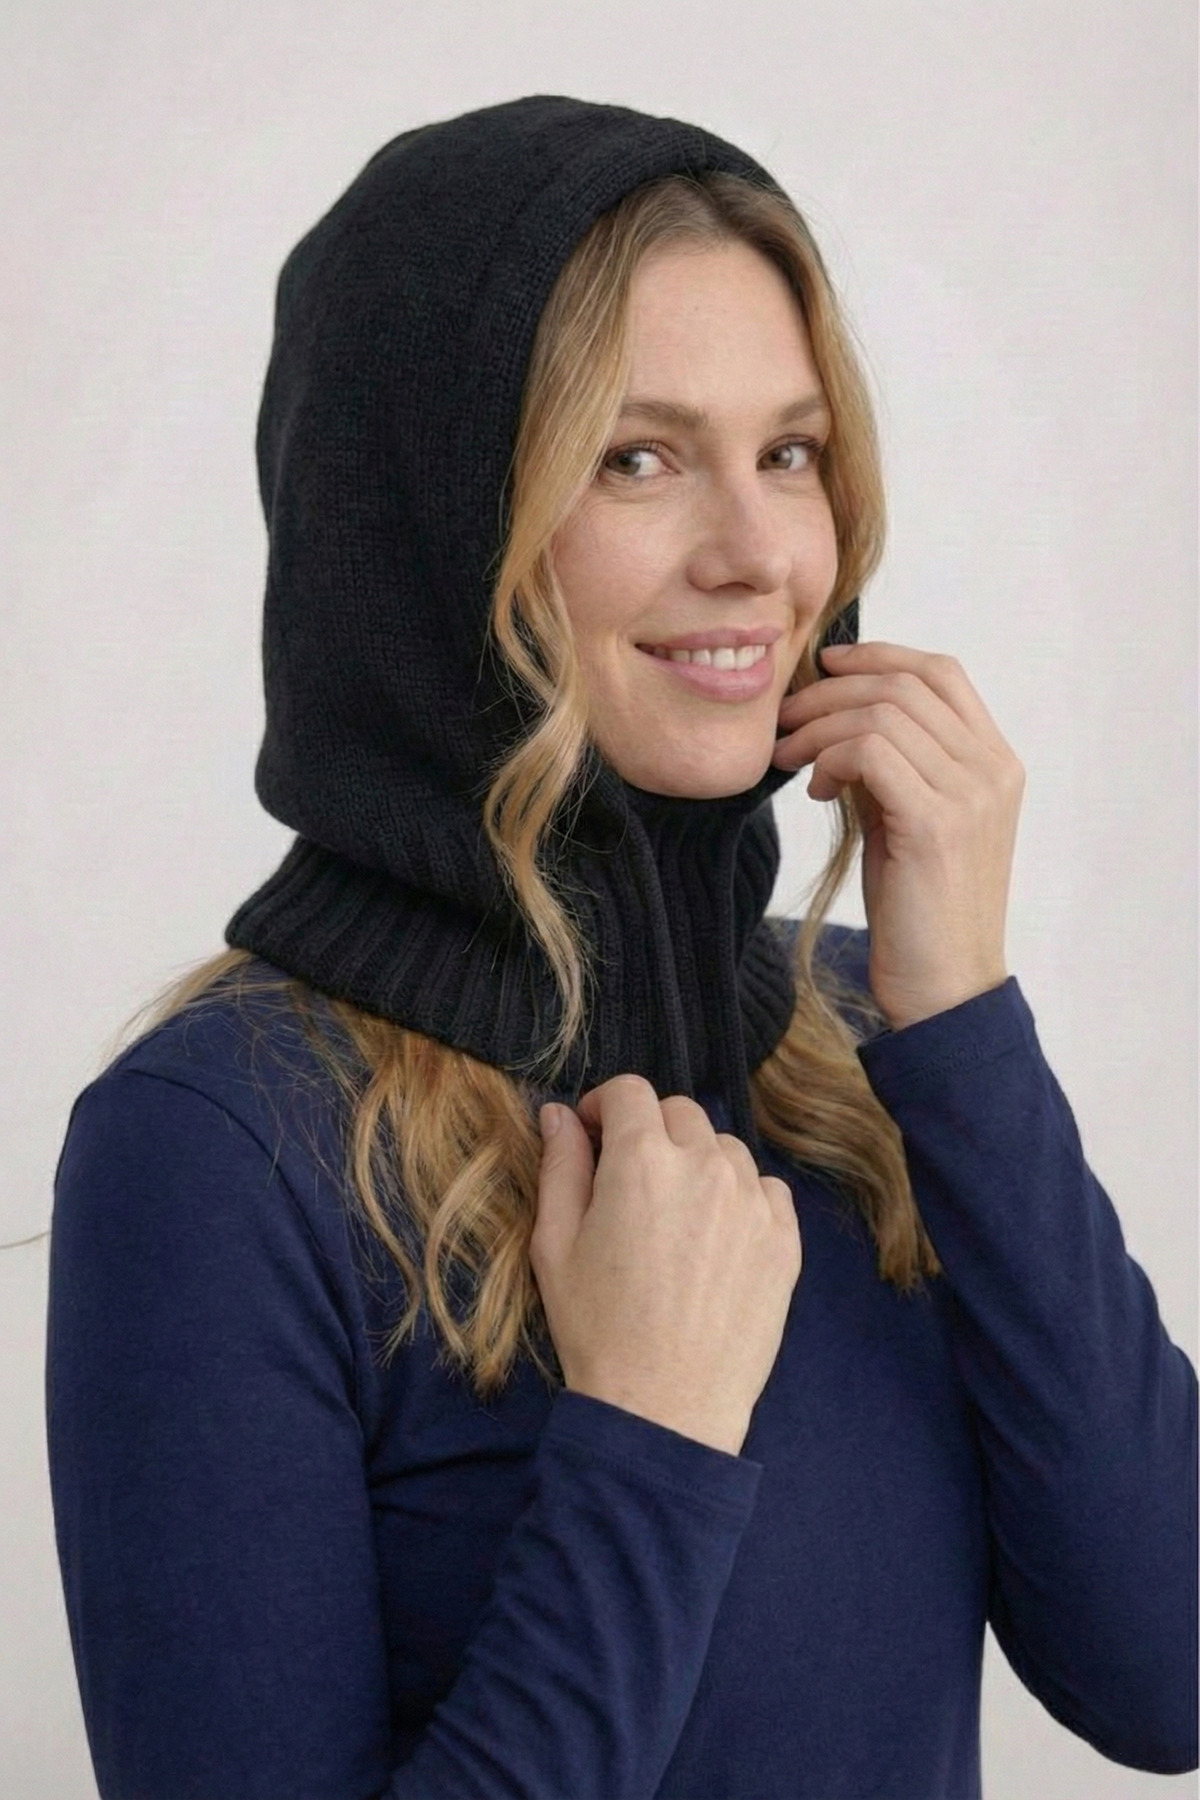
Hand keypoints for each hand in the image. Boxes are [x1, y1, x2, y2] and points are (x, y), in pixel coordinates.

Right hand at [531, 1076, 801, 1455]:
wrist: (664, 1409)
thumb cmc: (598, 1330)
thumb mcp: (554, 1245)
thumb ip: (559, 1168)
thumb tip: (560, 1115)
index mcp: (641, 1161)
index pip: (630, 1091)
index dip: (605, 1105)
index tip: (594, 1133)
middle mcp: (705, 1167)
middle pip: (680, 1113)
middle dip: (650, 1132)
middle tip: (629, 1181)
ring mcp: (753, 1201)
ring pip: (724, 1149)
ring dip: (697, 1164)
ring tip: (674, 1218)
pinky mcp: (785, 1239)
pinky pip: (765, 1189)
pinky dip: (740, 1198)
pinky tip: (714, 1241)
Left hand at [772, 640, 1024, 1028]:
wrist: (945, 987)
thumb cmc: (919, 909)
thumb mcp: (906, 820)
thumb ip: (890, 766)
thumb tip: (836, 716)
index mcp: (996, 762)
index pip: (942, 672)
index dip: (880, 656)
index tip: (827, 667)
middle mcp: (993, 769)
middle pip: (904, 683)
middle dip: (831, 692)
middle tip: (785, 719)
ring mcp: (971, 794)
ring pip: (881, 712)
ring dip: (818, 726)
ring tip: (789, 758)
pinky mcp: (936, 824)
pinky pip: (870, 751)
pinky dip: (829, 757)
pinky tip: (816, 790)